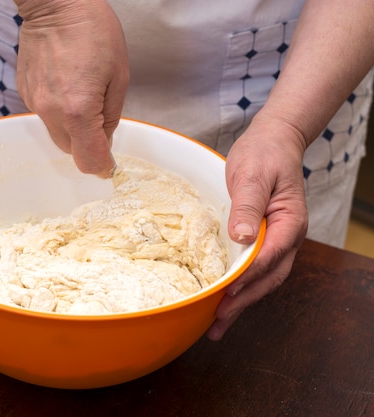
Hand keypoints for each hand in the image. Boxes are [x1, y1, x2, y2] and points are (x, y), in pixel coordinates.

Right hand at [14, 0, 128, 177]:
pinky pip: (44, 114)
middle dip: (86, 145)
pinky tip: (66, 85)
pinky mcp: (25, 92)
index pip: (88, 160)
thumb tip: (104, 140)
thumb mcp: (119, 75)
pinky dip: (57, 110)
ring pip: (56, 133)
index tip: (109, 164)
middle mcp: (51, 111)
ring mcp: (35, 102)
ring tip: (82, 96)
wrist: (55, 4)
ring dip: (71, 128)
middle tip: (100, 123)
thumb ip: (111, 116)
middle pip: (70, 151)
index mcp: (78, 110)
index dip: (101, 167)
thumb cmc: (92, 30)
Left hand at [206, 115, 308, 339]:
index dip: (246, 278)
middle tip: (218, 322)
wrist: (273, 142)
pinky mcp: (264, 239)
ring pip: (263, 279)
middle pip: (268, 278)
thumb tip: (242, 238)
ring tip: (218, 324)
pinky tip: (226, 299)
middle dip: (244, 302)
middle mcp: (287, 237)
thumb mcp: (252, 175)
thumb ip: (247, 206)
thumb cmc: (264, 154)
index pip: (268, 257)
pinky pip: (255, 269)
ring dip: (242, 302)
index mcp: (289, 222)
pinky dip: (241, 288)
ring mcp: (277, 240)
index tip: (226, 293)